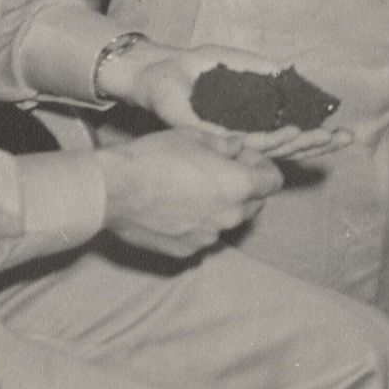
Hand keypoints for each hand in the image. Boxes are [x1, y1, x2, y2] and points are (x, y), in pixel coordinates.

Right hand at [95, 126, 281, 258]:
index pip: (273, 181)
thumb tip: (237, 146)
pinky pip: (203, 234)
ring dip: (221, 206)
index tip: (244, 158)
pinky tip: (176, 206)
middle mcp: (230, 216)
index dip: (262, 166)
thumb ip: (224, 144)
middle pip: (254, 203)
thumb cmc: (154, 157)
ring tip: (193, 188)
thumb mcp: (193, 137)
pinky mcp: (186, 250)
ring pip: (227, 220)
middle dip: (245, 187)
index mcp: (239, 185)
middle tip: (220, 170)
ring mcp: (209, 237)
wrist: (114, 191)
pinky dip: (198, 222)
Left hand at [101, 40, 353, 161]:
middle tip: (347, 138)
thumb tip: (292, 73)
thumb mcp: (235, 60)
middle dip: (318, 143)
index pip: (290, 132)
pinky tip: (290, 132)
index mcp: (251, 120)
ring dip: (300, 143)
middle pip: (287, 146)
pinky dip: (268, 138)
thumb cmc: (193, 67)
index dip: (317, 132)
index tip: (344, 131)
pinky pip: (244, 141)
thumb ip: (261, 68)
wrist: (157, 72)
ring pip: (271, 148)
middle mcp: (243, 134)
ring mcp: (228, 139)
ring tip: (325, 137)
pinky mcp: (211, 137)